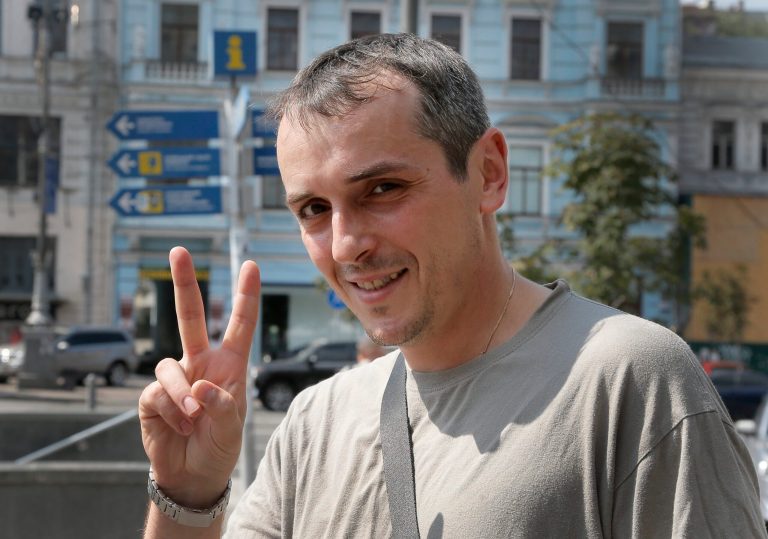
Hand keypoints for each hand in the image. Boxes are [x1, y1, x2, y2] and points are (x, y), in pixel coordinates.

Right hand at [138, 246, 259, 507]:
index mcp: (229, 364)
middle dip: (185, 283)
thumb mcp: (233, 428)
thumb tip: (200, 385)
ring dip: (182, 393)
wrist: (193, 475)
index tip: (251, 265)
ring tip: (193, 419)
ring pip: (169, 364)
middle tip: (178, 251)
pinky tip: (180, 426)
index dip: (245, 296)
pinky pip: (157, 392)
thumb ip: (223, 406)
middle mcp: (200, 363)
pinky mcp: (152, 396)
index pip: (239, 325)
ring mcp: (175, 377)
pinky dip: (171, 411)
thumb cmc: (220, 446)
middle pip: (190, 317)